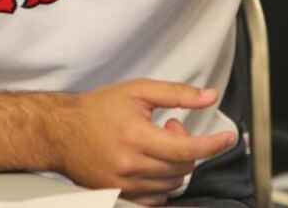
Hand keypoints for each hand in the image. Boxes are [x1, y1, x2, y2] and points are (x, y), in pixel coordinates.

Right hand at [48, 78, 236, 204]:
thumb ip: (177, 93)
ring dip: (174, 165)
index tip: (227, 140)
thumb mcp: (139, 91)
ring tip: (156, 143)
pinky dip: (162, 184)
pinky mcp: (116, 196)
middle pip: (182, 169)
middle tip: (170, 128)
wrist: (60, 131)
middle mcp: (129, 165)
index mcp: (136, 136)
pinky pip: (155, 200)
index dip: (213, 145)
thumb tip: (209, 97)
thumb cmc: (97, 109)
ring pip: (171, 186)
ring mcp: (122, 185)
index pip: (187, 150)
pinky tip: (152, 164)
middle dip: (187, 148)